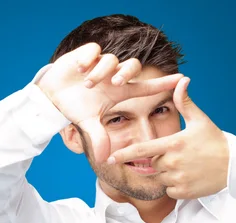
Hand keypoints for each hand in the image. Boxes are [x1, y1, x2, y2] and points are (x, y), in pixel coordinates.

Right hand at [36, 42, 183, 162]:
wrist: (53, 95)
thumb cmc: (75, 107)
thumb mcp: (88, 123)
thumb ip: (98, 138)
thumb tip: (102, 159)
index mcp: (119, 91)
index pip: (146, 86)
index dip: (163, 83)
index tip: (182, 79)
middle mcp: (113, 75)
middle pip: (132, 66)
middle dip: (125, 73)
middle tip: (113, 83)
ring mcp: (101, 64)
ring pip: (111, 59)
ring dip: (99, 72)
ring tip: (86, 83)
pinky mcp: (86, 54)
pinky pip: (94, 50)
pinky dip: (88, 58)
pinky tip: (80, 69)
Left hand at [107, 77, 229, 198]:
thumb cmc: (215, 141)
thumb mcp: (200, 120)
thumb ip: (184, 102)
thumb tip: (181, 80)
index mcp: (174, 143)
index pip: (142, 150)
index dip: (124, 155)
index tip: (110, 159)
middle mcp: (174, 162)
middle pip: (152, 164)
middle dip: (159, 160)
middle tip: (179, 156)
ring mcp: (179, 179)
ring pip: (160, 178)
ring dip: (167, 174)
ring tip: (186, 166)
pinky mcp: (184, 192)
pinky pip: (169, 190)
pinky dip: (175, 186)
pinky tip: (189, 178)